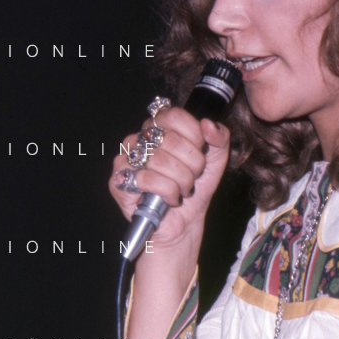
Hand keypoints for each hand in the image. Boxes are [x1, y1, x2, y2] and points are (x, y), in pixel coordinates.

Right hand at [109, 107, 230, 252]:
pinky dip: (167, 192)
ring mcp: (125, 159)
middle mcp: (139, 139)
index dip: (194, 136)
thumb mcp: (216, 160)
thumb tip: (208, 124)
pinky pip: (146, 179)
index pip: (174, 115)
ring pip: (159, 160)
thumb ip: (219, 137)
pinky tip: (169, 199)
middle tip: (192, 177)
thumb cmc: (195, 188)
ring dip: (181, 181)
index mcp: (159, 127)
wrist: (185, 222)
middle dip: (192, 164)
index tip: (200, 152)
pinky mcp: (118, 181)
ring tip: (182, 189)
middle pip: (170, 139)